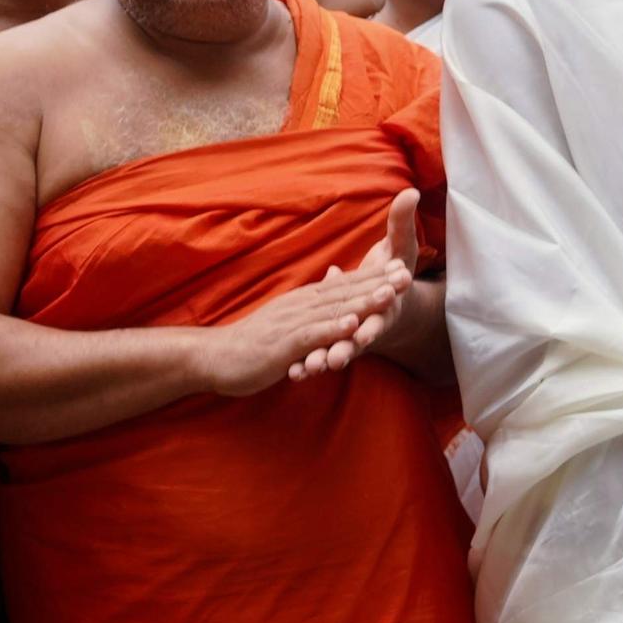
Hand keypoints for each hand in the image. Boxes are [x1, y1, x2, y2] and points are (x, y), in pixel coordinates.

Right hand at [202, 253, 412, 395]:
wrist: (215, 357)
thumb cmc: (253, 342)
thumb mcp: (288, 319)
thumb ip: (311, 306)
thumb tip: (331, 285)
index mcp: (304, 300)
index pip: (344, 284)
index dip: (373, 275)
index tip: (401, 265)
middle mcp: (300, 305)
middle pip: (344, 291)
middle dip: (377, 282)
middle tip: (407, 273)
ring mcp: (291, 323)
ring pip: (332, 309)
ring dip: (362, 301)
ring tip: (390, 293)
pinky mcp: (283, 344)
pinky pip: (311, 334)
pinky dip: (332, 327)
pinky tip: (353, 323)